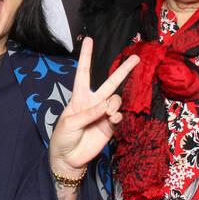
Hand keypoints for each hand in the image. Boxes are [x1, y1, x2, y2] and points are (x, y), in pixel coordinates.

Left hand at [49, 37, 139, 178]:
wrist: (68, 159)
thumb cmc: (62, 138)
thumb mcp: (70, 122)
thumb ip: (89, 113)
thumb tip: (107, 106)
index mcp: (79, 97)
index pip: (83, 73)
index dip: (86, 56)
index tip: (89, 40)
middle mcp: (93, 103)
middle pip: (110, 82)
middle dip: (123, 70)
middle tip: (136, 58)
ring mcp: (103, 114)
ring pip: (116, 100)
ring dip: (114, 104)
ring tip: (107, 113)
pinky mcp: (110, 126)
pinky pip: (119, 116)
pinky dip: (117, 115)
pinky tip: (112, 119)